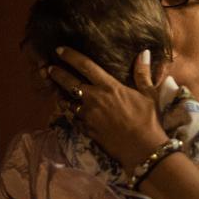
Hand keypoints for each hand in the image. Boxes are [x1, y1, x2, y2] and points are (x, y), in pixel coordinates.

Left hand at [44, 47, 168, 173]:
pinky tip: (74, 113)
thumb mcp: (149, 95)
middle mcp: (95, 99)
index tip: (59, 50)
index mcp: (109, 87)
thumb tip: (144, 52)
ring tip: (60, 92)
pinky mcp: (87, 131)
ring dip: (64, 96)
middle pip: (70, 83)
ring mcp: (88, 116)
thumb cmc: (148, 120)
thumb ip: (142, 73)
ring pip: (69, 103)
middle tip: (50, 69)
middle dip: (58, 74)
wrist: (142, 149)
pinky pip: (75, 119)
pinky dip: (73, 114)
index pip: (86, 66)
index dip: (71, 56)